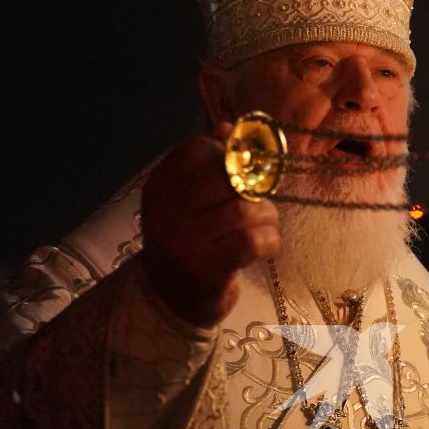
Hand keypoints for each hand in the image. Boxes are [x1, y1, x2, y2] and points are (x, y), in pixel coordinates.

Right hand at [138, 124, 281, 328]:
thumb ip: (206, 165)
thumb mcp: (187, 202)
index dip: (228, 154)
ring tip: (265, 227)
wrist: (172, 301)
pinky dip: (270, 240)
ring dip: (267, 217)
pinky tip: (267, 245)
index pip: (195, 151)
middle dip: (254, 188)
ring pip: (244, 210)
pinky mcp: (207, 270)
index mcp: (158, 189)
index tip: (243, 169)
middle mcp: (164, 213)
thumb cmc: (189, 243)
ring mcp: (184, 243)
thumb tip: (228, 126)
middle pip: (225, 178)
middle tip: (259, 204)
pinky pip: (253, 240)